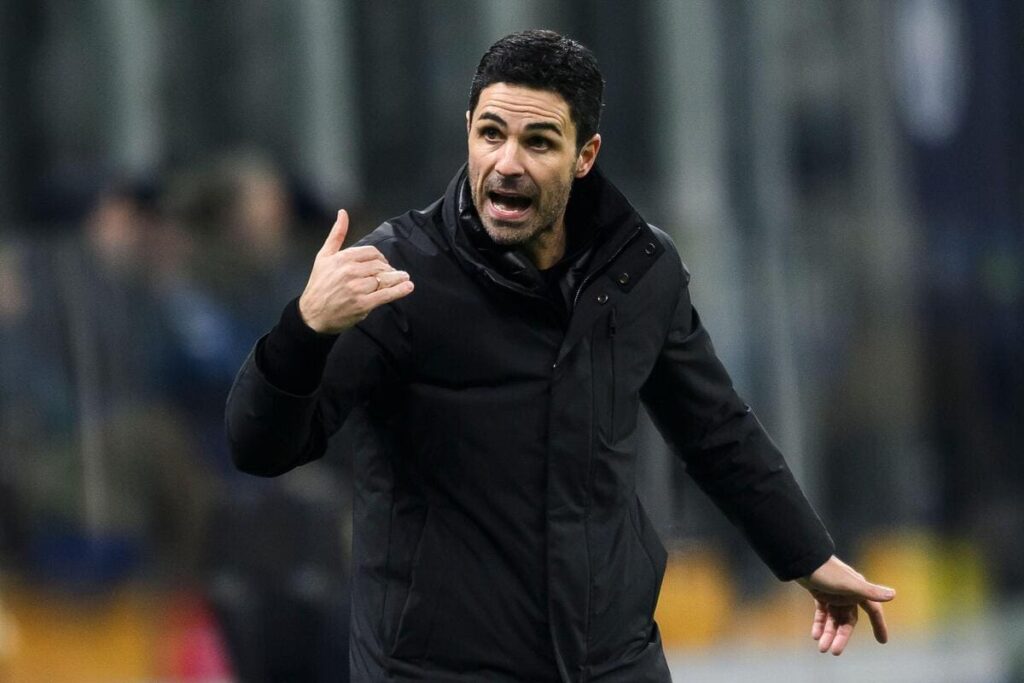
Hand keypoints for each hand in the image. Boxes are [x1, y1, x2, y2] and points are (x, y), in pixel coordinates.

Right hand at [298, 210, 413, 333]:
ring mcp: (356, 288)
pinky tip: (408, 287)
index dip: (381, 259)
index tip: (384, 265)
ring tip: (405, 279)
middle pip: (380, 266)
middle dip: (389, 270)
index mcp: (343, 258)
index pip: (372, 253)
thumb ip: (336, 234)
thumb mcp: (324, 256)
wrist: (312, 314)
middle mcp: (350, 271)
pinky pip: (385, 294)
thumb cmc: (319, 284)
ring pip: (384, 279)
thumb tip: (343, 212)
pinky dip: (399, 290)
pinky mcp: (362, 304)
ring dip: (398, 279)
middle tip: (394, 274)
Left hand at [796, 555, 893, 655]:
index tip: (882, 641)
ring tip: (822, 648)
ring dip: (828, 634)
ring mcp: (834, 595)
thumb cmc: (828, 571)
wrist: (804, 560)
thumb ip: (870, 591)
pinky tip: (815, 635)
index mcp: (859, 591)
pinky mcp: (820, 594)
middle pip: (848, 621)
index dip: (879, 625)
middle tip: (835, 652)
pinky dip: (819, 624)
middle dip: (841, 637)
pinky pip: (822, 614)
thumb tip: (893, 594)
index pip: (873, 611)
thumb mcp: (849, 584)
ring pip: (833, 620)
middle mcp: (848, 594)